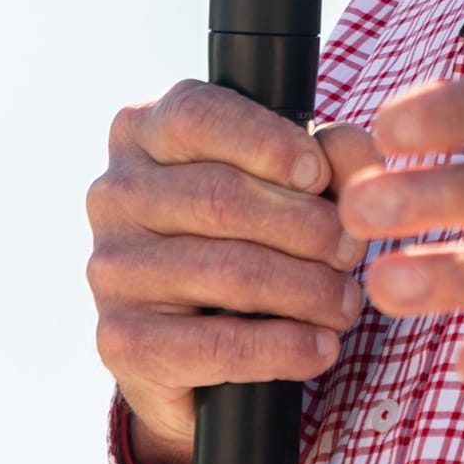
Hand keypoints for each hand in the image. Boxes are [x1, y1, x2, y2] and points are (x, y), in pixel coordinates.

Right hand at [86, 82, 381, 463]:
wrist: (197, 342)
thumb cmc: (251, 232)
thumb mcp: (290, 178)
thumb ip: (330, 153)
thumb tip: (345, 158)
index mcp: (143, 132)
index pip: (197, 116)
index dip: (268, 142)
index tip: (318, 176)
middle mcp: (114, 194)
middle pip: (220, 197)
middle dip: (307, 227)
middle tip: (352, 251)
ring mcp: (110, 269)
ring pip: (227, 269)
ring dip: (307, 289)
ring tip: (345, 302)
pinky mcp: (120, 342)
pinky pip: (217, 344)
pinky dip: (284, 347)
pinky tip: (320, 346)